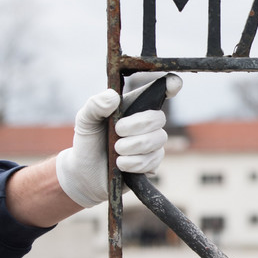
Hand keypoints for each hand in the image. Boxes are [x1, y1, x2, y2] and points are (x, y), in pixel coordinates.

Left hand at [55, 74, 182, 207]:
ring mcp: (152, 144)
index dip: (171, 85)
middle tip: (116, 132)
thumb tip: (113, 97)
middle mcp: (147, 123)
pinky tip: (121, 164)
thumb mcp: (85, 120)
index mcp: (134, 107)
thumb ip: (95, 105)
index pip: (159, 92)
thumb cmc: (88, 141)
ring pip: (157, 140)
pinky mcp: (152, 164)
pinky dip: (133, 163)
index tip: (173, 84)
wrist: (84, 173)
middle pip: (158, 118)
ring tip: (115, 151)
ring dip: (132, 147)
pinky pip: (152, 161)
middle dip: (136, 126)